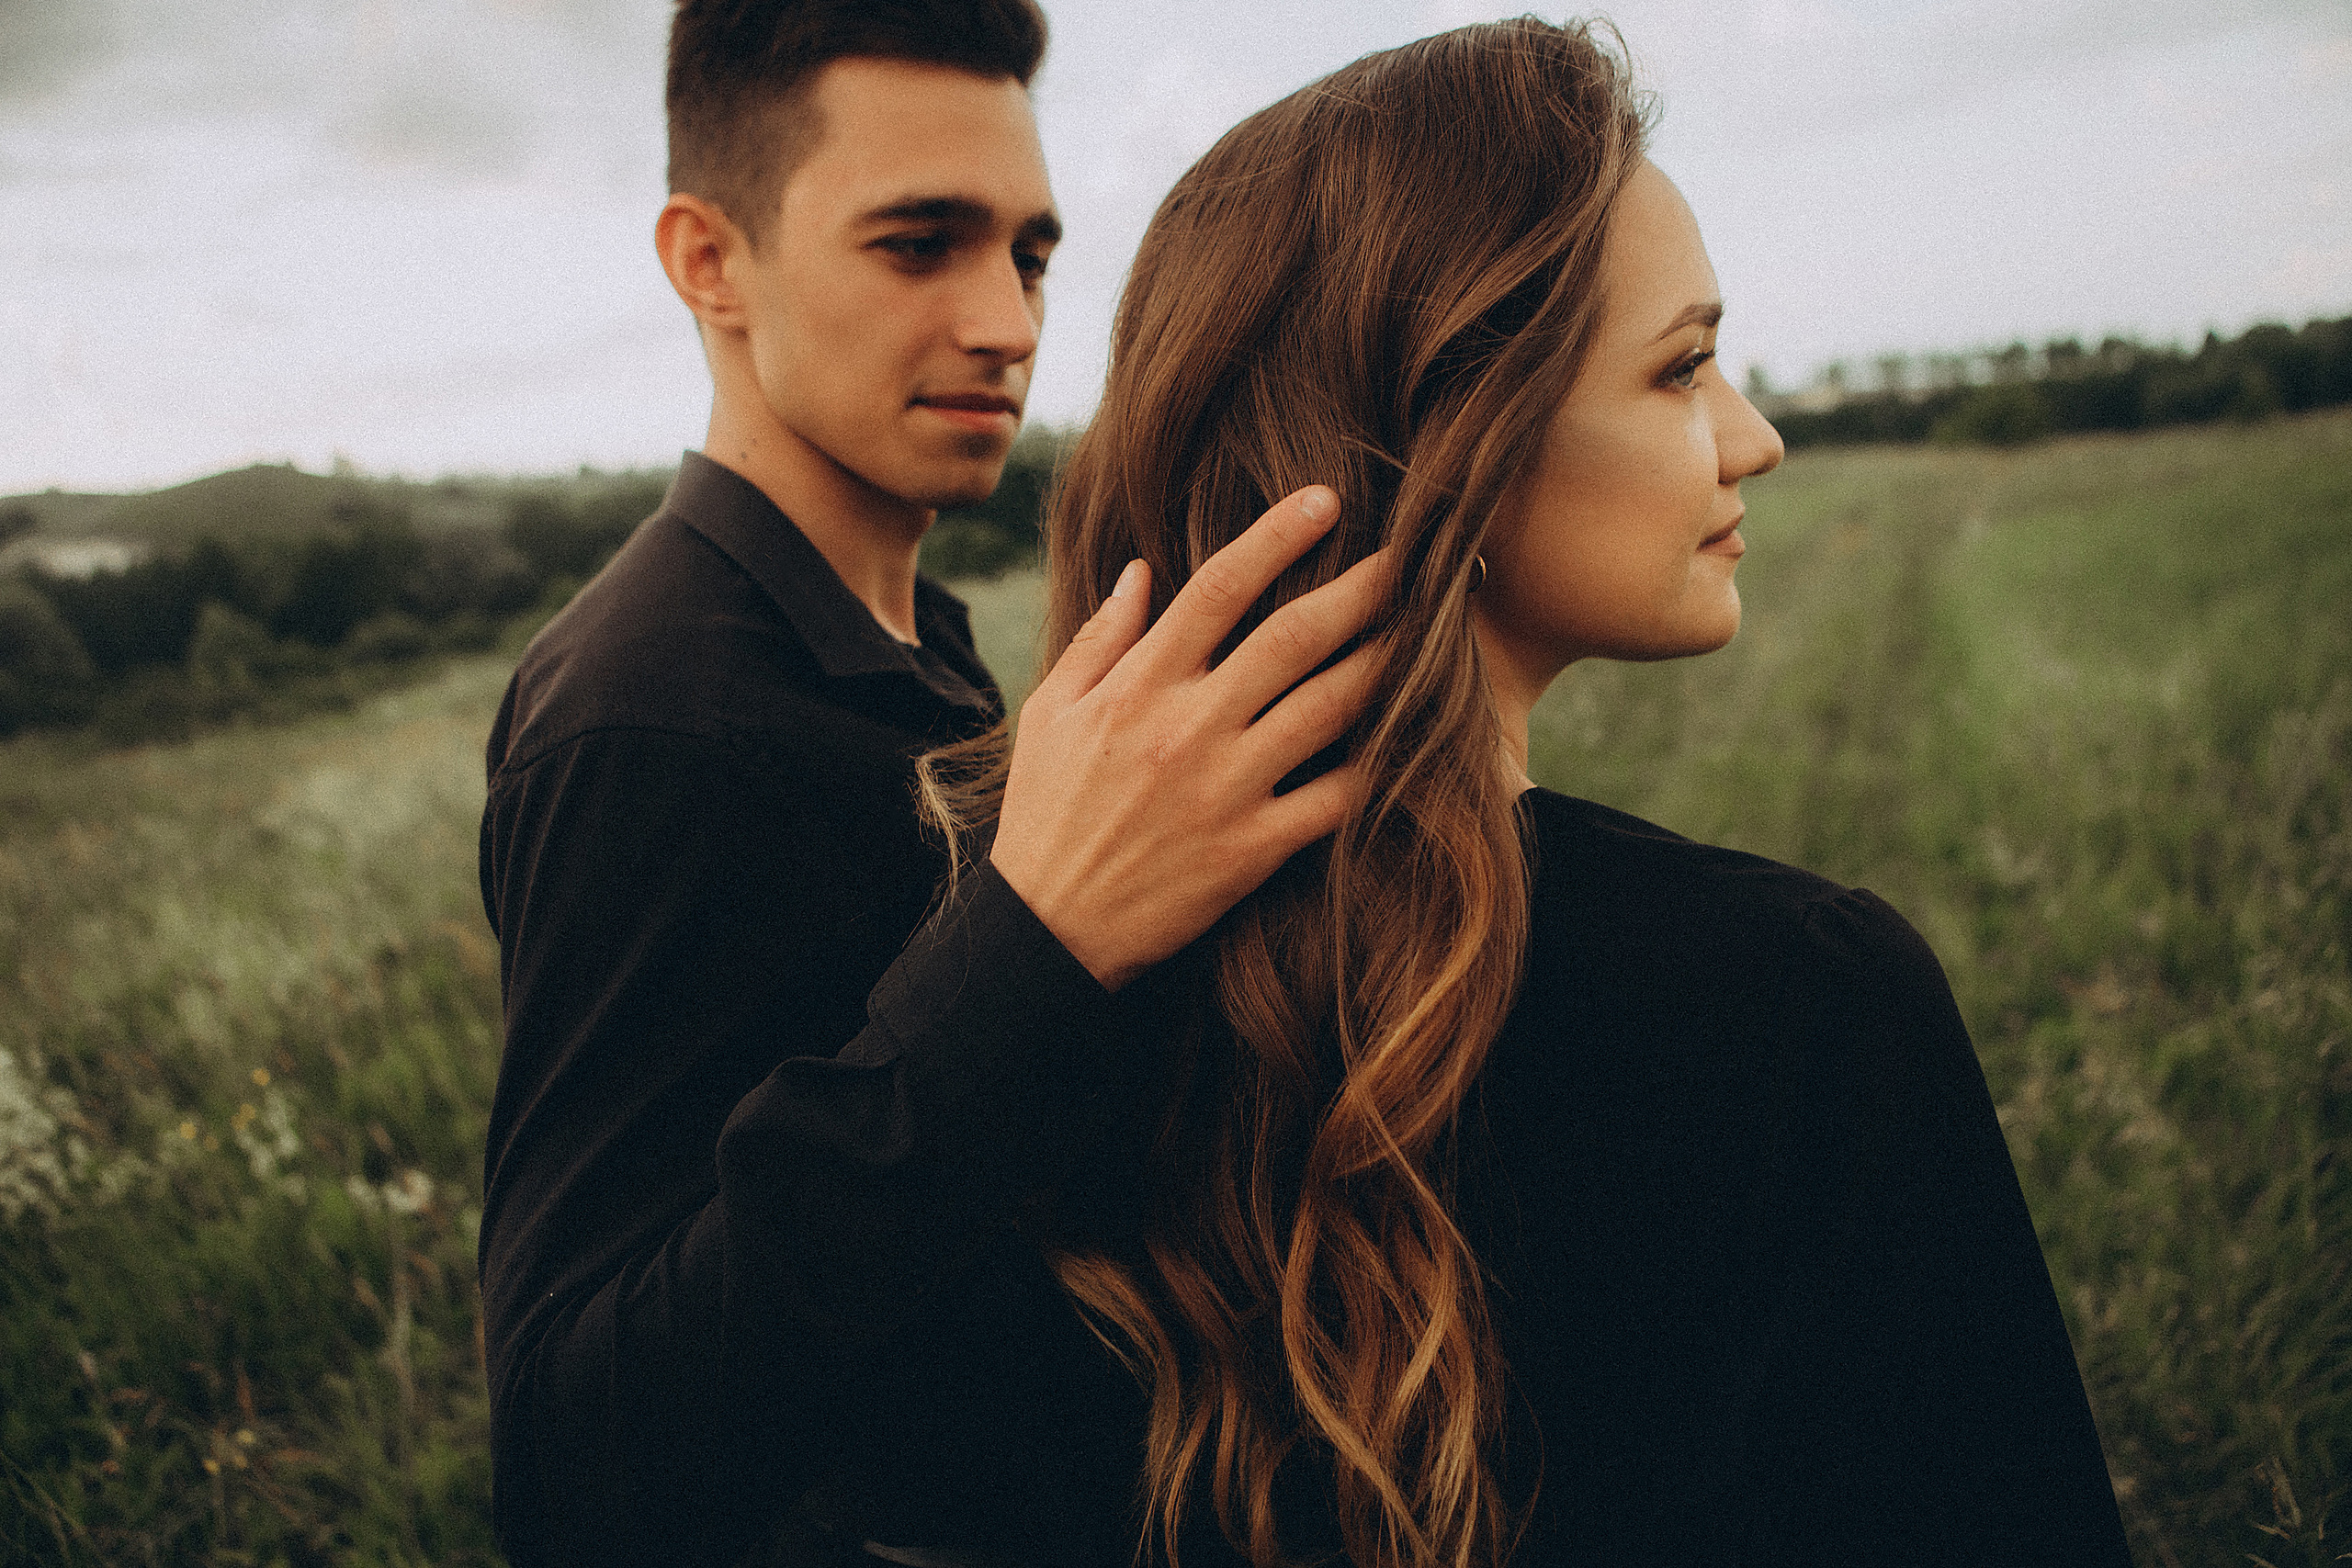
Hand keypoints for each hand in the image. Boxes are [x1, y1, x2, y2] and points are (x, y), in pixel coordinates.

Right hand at [990, 486, 1387, 990]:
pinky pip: (1334, 799)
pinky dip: (1377, 766)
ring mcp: (1227, 788)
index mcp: (1139, 685)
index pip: (1219, 587)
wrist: (1048, 925)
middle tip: (1408, 556)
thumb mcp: (1050, 713)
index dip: (1277, 536)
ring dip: (1383, 663)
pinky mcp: (1253, 848)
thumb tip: (1141, 570)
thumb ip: (1100, 639)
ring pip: (1328, 708)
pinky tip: (1412, 738)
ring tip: (1424, 632)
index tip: (1323, 501)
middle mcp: (1190, 726)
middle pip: (1294, 637)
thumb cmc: (1045, 814)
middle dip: (1359, 588)